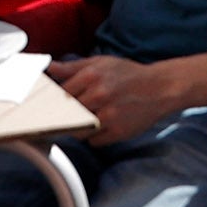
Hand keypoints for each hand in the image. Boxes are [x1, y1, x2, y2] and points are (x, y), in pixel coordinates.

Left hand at [49, 54, 192, 145]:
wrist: (160, 88)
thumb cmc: (127, 74)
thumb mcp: (100, 64)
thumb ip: (72, 68)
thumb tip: (48, 68)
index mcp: (91, 76)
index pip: (59, 95)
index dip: (52, 103)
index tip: (46, 109)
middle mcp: (99, 95)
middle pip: (66, 115)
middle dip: (64, 117)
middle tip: (65, 117)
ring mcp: (109, 115)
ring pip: (78, 131)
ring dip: (78, 128)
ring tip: (87, 119)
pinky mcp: (118, 132)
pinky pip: (94, 142)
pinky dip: (94, 137)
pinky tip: (102, 126)